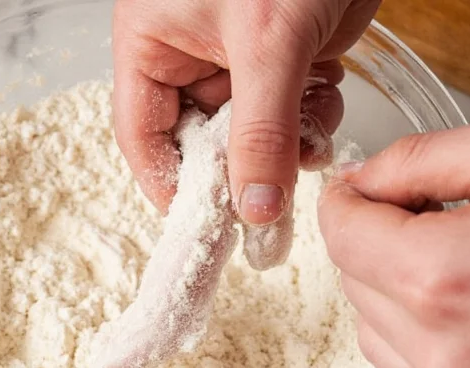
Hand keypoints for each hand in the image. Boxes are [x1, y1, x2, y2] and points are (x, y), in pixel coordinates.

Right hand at [112, 0, 379, 267]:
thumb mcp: (266, 43)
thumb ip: (261, 133)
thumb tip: (254, 209)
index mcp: (153, 46)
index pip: (145, 138)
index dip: (172, 185)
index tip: (208, 223)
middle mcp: (191, 60)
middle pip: (203, 146)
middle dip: (241, 167)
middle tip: (270, 192)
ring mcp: (239, 64)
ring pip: (253, 138)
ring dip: (285, 145)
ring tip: (309, 125)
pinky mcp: (283, 62)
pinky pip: (290, 117)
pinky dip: (312, 120)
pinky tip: (324, 94)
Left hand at [319, 109, 469, 367]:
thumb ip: (418, 159)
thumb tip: (362, 181)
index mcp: (437, 276)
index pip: (338, 233)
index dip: (348, 199)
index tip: (363, 188)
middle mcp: (439, 351)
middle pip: (352, 281)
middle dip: (375, 240)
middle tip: (429, 215)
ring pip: (374, 332)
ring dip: (391, 291)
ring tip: (455, 262)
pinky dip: (419, 337)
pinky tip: (467, 309)